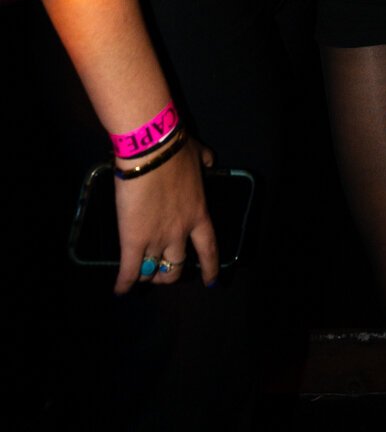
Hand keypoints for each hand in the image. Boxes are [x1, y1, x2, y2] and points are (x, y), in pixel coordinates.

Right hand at [114, 137, 218, 294]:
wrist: (151, 150)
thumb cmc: (175, 149)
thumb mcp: (199, 155)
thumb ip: (206, 161)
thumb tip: (211, 161)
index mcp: (198, 214)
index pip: (208, 248)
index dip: (210, 267)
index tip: (211, 281)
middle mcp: (180, 232)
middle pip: (176, 267)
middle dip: (168, 273)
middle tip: (160, 271)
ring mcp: (157, 239)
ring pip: (152, 271)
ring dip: (147, 275)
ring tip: (140, 274)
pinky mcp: (134, 240)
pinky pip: (129, 271)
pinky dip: (124, 284)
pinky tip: (119, 290)